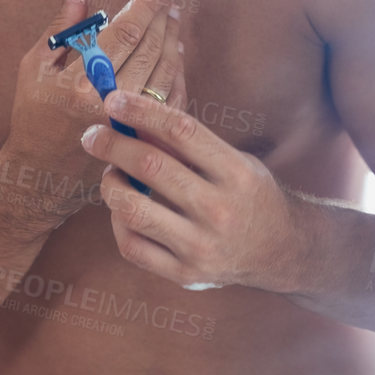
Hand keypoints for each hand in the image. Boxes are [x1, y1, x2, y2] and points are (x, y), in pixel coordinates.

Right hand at [4, 0, 183, 218]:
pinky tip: (175, 52)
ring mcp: (132, 124)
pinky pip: (172, 98)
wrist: (43, 174)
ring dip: (173, 40)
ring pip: (166, 72)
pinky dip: (177, 71)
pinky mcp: (144, 137)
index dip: (146, 4)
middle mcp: (111, 104)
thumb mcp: (36, 66)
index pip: (125, 33)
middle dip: (163, 16)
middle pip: (151, 49)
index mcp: (81, 84)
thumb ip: (64, 25)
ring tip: (173, 16)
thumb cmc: (35, 114)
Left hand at [81, 89, 306, 291]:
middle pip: (151, 166)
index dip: (141, 112)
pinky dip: (118, 222)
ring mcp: (202, 246)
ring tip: (111, 173)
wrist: (280, 251)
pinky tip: (122, 209)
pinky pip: (132, 245)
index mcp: (237, 173)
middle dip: (112, 144)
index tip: (113, 101)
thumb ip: (188, 145)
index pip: (181, 131)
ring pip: (133, 209)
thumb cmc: (248, 195)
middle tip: (93, 135)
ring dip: (111, 184)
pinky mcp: (186, 274)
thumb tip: (134, 120)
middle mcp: (221, 210)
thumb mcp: (233, 161)